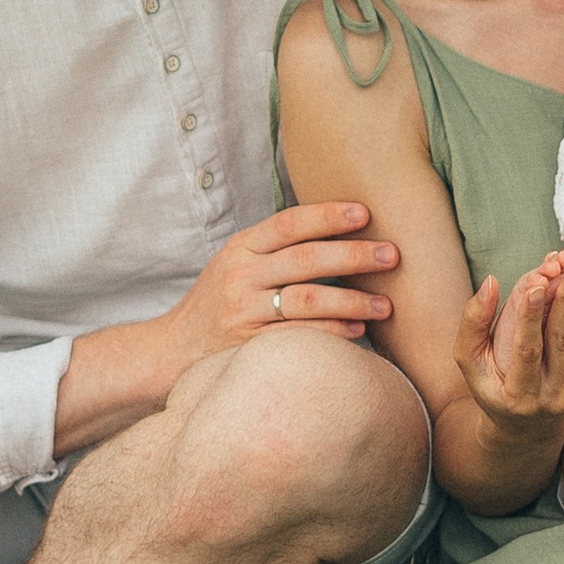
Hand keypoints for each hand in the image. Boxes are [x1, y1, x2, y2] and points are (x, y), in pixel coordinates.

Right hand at [160, 202, 397, 373]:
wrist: (171, 351)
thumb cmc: (219, 303)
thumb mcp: (236, 264)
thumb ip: (276, 249)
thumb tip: (341, 231)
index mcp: (240, 247)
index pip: (288, 223)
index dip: (328, 215)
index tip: (366, 213)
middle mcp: (241, 276)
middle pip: (305, 259)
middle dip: (354, 255)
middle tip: (392, 255)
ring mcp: (243, 312)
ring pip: (307, 299)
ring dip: (353, 300)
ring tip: (386, 304)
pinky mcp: (248, 346)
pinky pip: (299, 337)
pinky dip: (333, 333)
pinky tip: (359, 331)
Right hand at [453, 243, 563, 446]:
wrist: (526, 425)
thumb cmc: (491, 384)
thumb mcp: (470, 360)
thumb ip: (472, 323)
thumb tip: (490, 282)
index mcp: (517, 396)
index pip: (526, 352)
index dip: (529, 318)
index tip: (535, 284)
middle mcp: (552, 396)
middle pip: (561, 341)